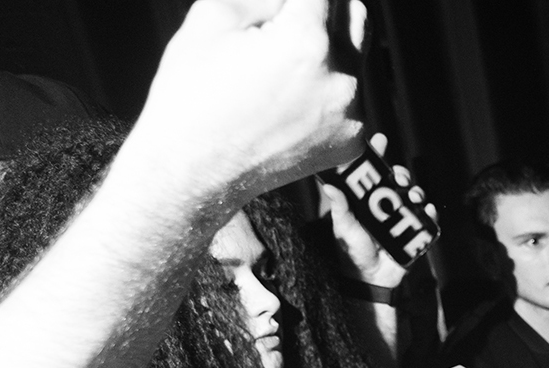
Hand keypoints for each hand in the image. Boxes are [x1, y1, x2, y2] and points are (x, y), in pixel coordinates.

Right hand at [130, 0, 364, 204]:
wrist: (193, 171)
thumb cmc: (193, 91)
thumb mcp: (215, 15)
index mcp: (307, 42)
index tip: (285, 5)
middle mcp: (342, 79)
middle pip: (353, 13)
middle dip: (324, 7)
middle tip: (288, 17)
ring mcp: (352, 115)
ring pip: (356, 55)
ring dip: (329, 45)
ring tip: (283, 62)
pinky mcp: (352, 141)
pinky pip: (351, 98)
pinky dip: (327, 87)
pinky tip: (289, 99)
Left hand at [317, 132, 435, 286]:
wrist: (369, 280)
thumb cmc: (352, 252)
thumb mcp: (343, 228)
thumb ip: (339, 208)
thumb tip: (329, 186)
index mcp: (367, 200)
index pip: (372, 173)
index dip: (377, 155)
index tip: (381, 140)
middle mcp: (385, 205)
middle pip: (397, 181)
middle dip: (401, 174)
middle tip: (399, 177)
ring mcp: (401, 218)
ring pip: (414, 196)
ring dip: (417, 191)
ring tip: (413, 195)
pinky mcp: (414, 232)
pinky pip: (427, 220)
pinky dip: (431, 213)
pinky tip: (429, 209)